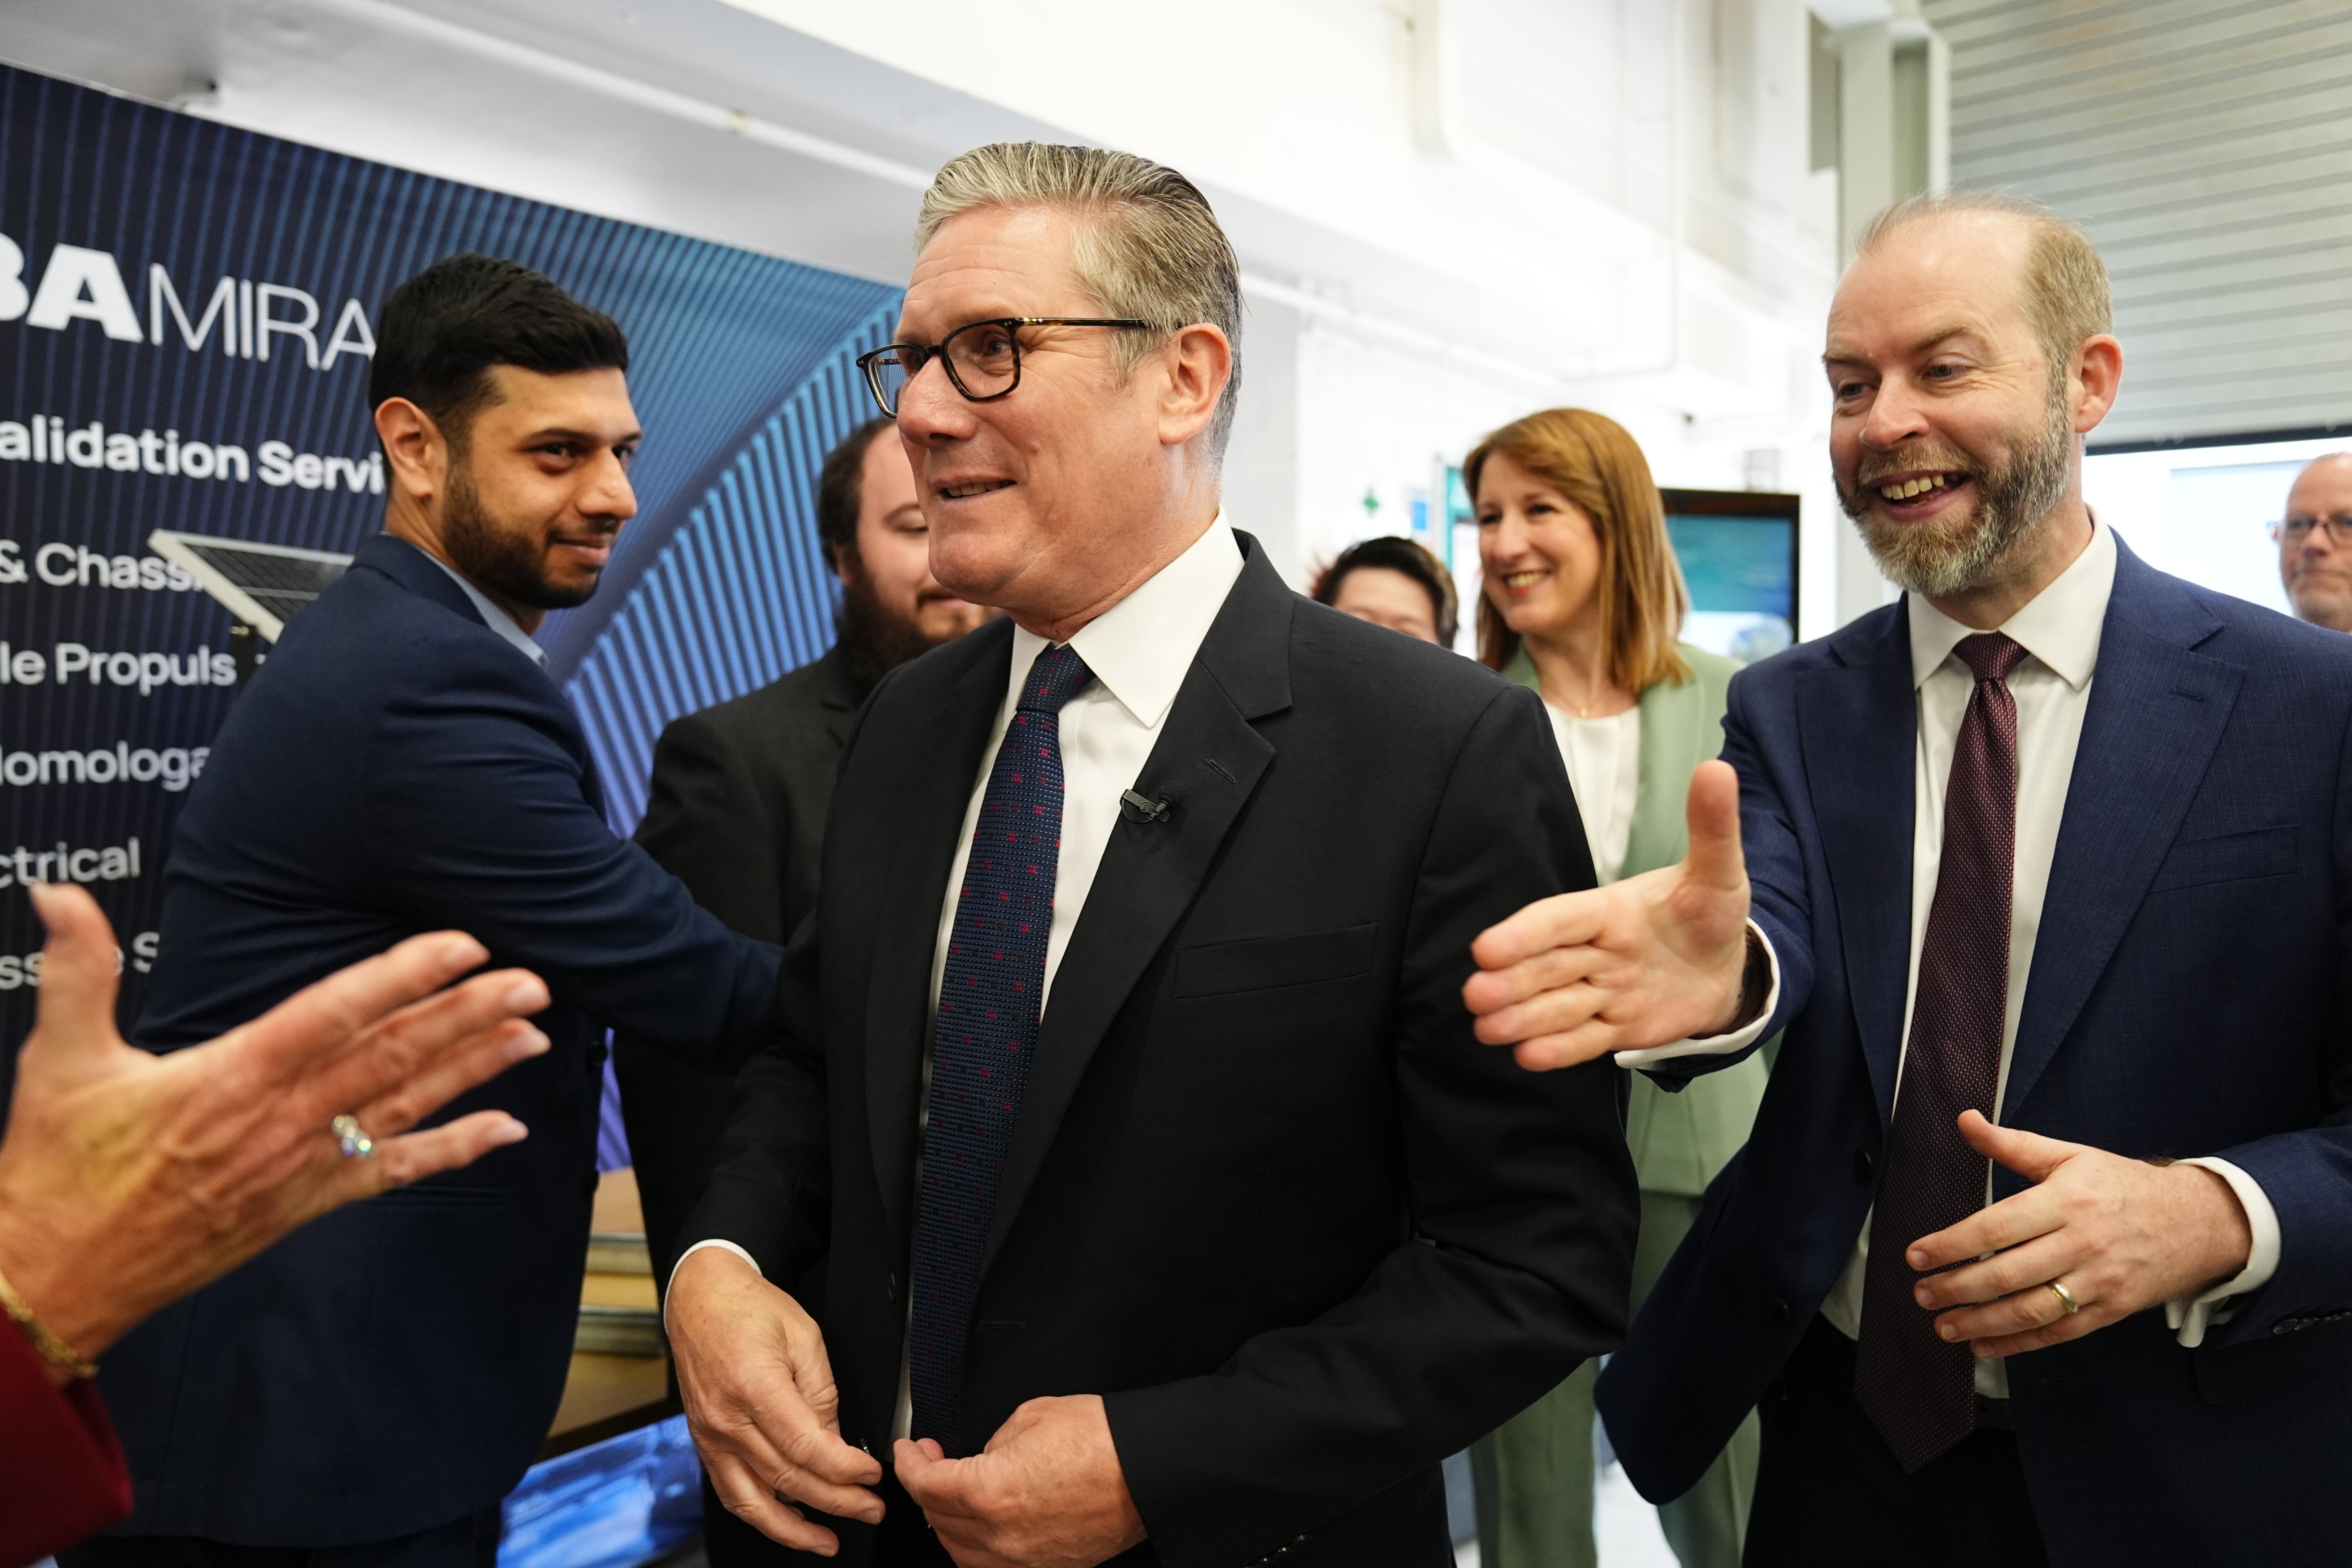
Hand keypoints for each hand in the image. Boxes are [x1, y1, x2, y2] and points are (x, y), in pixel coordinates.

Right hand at [0, 882, 549, 1374]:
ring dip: (475, 1068)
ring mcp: (300, 1166)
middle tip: (532, 981)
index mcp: (231, 1076)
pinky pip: (393, 1172)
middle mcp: (280, 1121)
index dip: (402, 977)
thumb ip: (75, 970)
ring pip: (405, 1105)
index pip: (335, 1014)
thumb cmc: (56, 1171)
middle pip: (392, 1055)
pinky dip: (453, 1150)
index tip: (462, 947)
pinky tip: (506, 1130)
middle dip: (468, 1015)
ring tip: (533, 1032)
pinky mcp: (305, 1204)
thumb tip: (58, 892)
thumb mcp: (59, 1060)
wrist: (53, 1280)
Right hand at [668, 1247, 882, 1553]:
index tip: (872, 1476)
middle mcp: (727, 1418)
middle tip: (870, 1509)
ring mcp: (711, 1435)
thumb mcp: (805, 1336)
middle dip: (836, 1501)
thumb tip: (837, 1443)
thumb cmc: (750, 1307)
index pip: (807, 1448)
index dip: (846, 1470)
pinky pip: (731, 1490)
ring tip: (828, 1541)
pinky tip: (786, 1522)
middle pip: (787, 1479)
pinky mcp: (705, 1441)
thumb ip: (823, 1393)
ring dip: (794, 1529)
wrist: (701, 1297)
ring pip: (753, 1500)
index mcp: (755, 1386)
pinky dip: (759, 1514)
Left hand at [895, 1395, 1144, 1567]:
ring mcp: (1025, 1558)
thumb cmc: (1103, 1439)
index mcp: (991, 1493)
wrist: (1150, 1467)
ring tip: (952, 1494)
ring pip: (961, 1551)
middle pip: (939, 1520)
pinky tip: (982, 1524)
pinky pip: (995, 1565)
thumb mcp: (1031, 1416)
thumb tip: (983, 1455)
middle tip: (931, 1461)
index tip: (909, 1450)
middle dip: (926, 1487)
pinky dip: (978, 1547)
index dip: (909, 1463)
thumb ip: (992, 1441)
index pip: (927, 1485)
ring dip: (947, 1522)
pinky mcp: (1049, 1566)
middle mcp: (1003, 1536)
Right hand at [1463, 759, 1751, 1069]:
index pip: (1560, 920)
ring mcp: (1605, 992)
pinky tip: (1527, 1056)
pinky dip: (1559, 1049)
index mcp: (1609, 911)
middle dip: (1511, 982)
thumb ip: (1712, 826)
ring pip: (1557, 1005)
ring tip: (1487, 1030)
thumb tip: (1716, 769)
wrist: (1730, 965)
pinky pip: (1586, 1040)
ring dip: (1522, 1017)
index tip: (1486, 948)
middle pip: (1547, 967)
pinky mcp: (1619, 1028)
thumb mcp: (1719, 872)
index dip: (1525, 933)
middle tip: (1475, 995)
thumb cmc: (1713, 912)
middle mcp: (1598, 952)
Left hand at [1908, 1110, 2253, 1358]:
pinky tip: (1984, 1345)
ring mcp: (2098, 1281)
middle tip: (1922, 1294)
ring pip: (2031, 1310)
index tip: (1916, 1256)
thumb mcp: (2070, 1155)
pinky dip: (2018, 1343)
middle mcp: (2081, 1243)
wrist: (2197, 1221)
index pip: (1997, 1226)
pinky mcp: (2111, 1310)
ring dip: (1981, 1323)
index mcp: (2066, 1201)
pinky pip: (2058, 1332)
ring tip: (1943, 1326)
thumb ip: (2012, 1144)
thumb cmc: (2122, 1185)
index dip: (1952, 1244)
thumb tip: (1966, 1119)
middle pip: (2008, 1273)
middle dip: (1958, 1288)